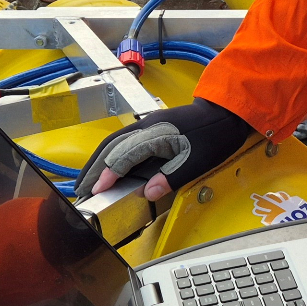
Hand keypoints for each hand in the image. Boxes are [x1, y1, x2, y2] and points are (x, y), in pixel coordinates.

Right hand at [78, 100, 254, 202]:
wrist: (226, 113)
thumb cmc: (215, 135)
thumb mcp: (198, 161)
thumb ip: (171, 177)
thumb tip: (146, 193)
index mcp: (156, 133)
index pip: (123, 155)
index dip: (107, 174)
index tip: (95, 191)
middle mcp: (146, 126)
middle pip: (111, 146)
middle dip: (93, 168)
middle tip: (80, 190)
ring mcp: (147, 125)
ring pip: (114, 142)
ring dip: (98, 162)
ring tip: (87, 182)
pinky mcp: (151, 128)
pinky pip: (123, 141)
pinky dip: (110, 156)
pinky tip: (108, 168)